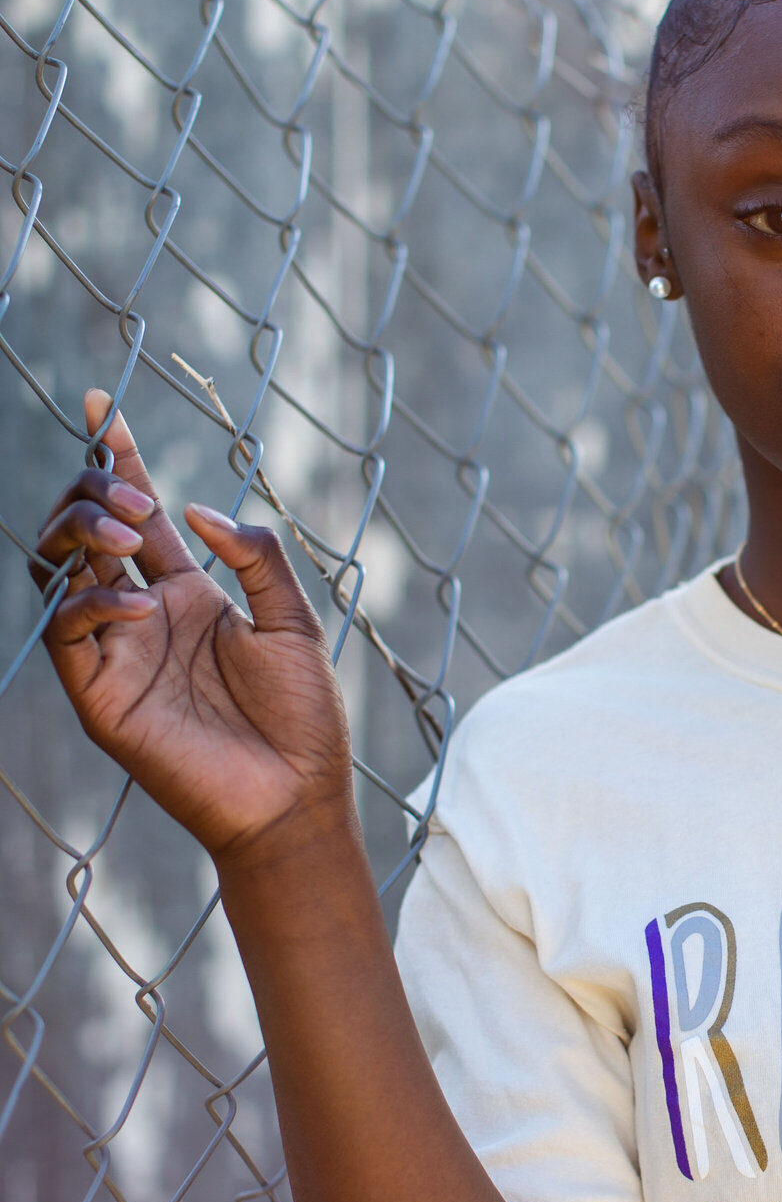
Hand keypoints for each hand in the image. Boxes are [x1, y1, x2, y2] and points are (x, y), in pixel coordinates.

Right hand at [34, 390, 354, 869]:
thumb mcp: (293, 621)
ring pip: (57, 571)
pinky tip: (143, 607)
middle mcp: (142, 616)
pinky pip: (65, 632)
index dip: (117, 460)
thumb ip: (253, 557)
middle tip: (132, 503)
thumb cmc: (303, 718)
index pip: (138, 513)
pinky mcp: (100, 696)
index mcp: (187, 594)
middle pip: (85, 531)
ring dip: (82, 536)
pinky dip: (94, 603)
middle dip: (93, 495)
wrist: (297, 795)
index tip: (103, 406)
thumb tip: (193, 509)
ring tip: (129, 537)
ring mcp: (116, 654)